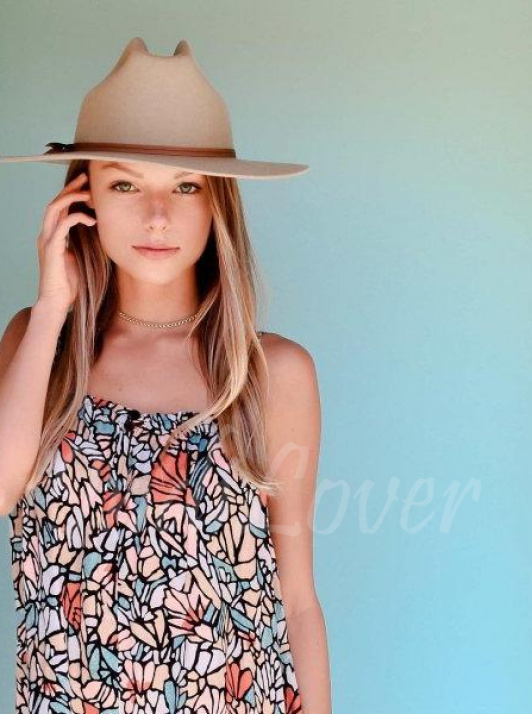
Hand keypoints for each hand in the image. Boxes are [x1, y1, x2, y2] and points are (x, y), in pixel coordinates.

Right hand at [36, 172, 95, 314]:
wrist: (57, 302)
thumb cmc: (71, 283)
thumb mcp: (82, 257)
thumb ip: (86, 242)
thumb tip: (104, 230)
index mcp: (53, 236)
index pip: (59, 207)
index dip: (71, 193)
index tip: (87, 185)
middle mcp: (46, 235)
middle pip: (55, 202)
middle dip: (70, 188)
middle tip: (86, 178)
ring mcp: (47, 241)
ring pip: (54, 208)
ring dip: (71, 198)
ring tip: (88, 194)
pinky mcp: (51, 249)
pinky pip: (62, 225)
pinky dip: (77, 217)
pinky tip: (92, 219)